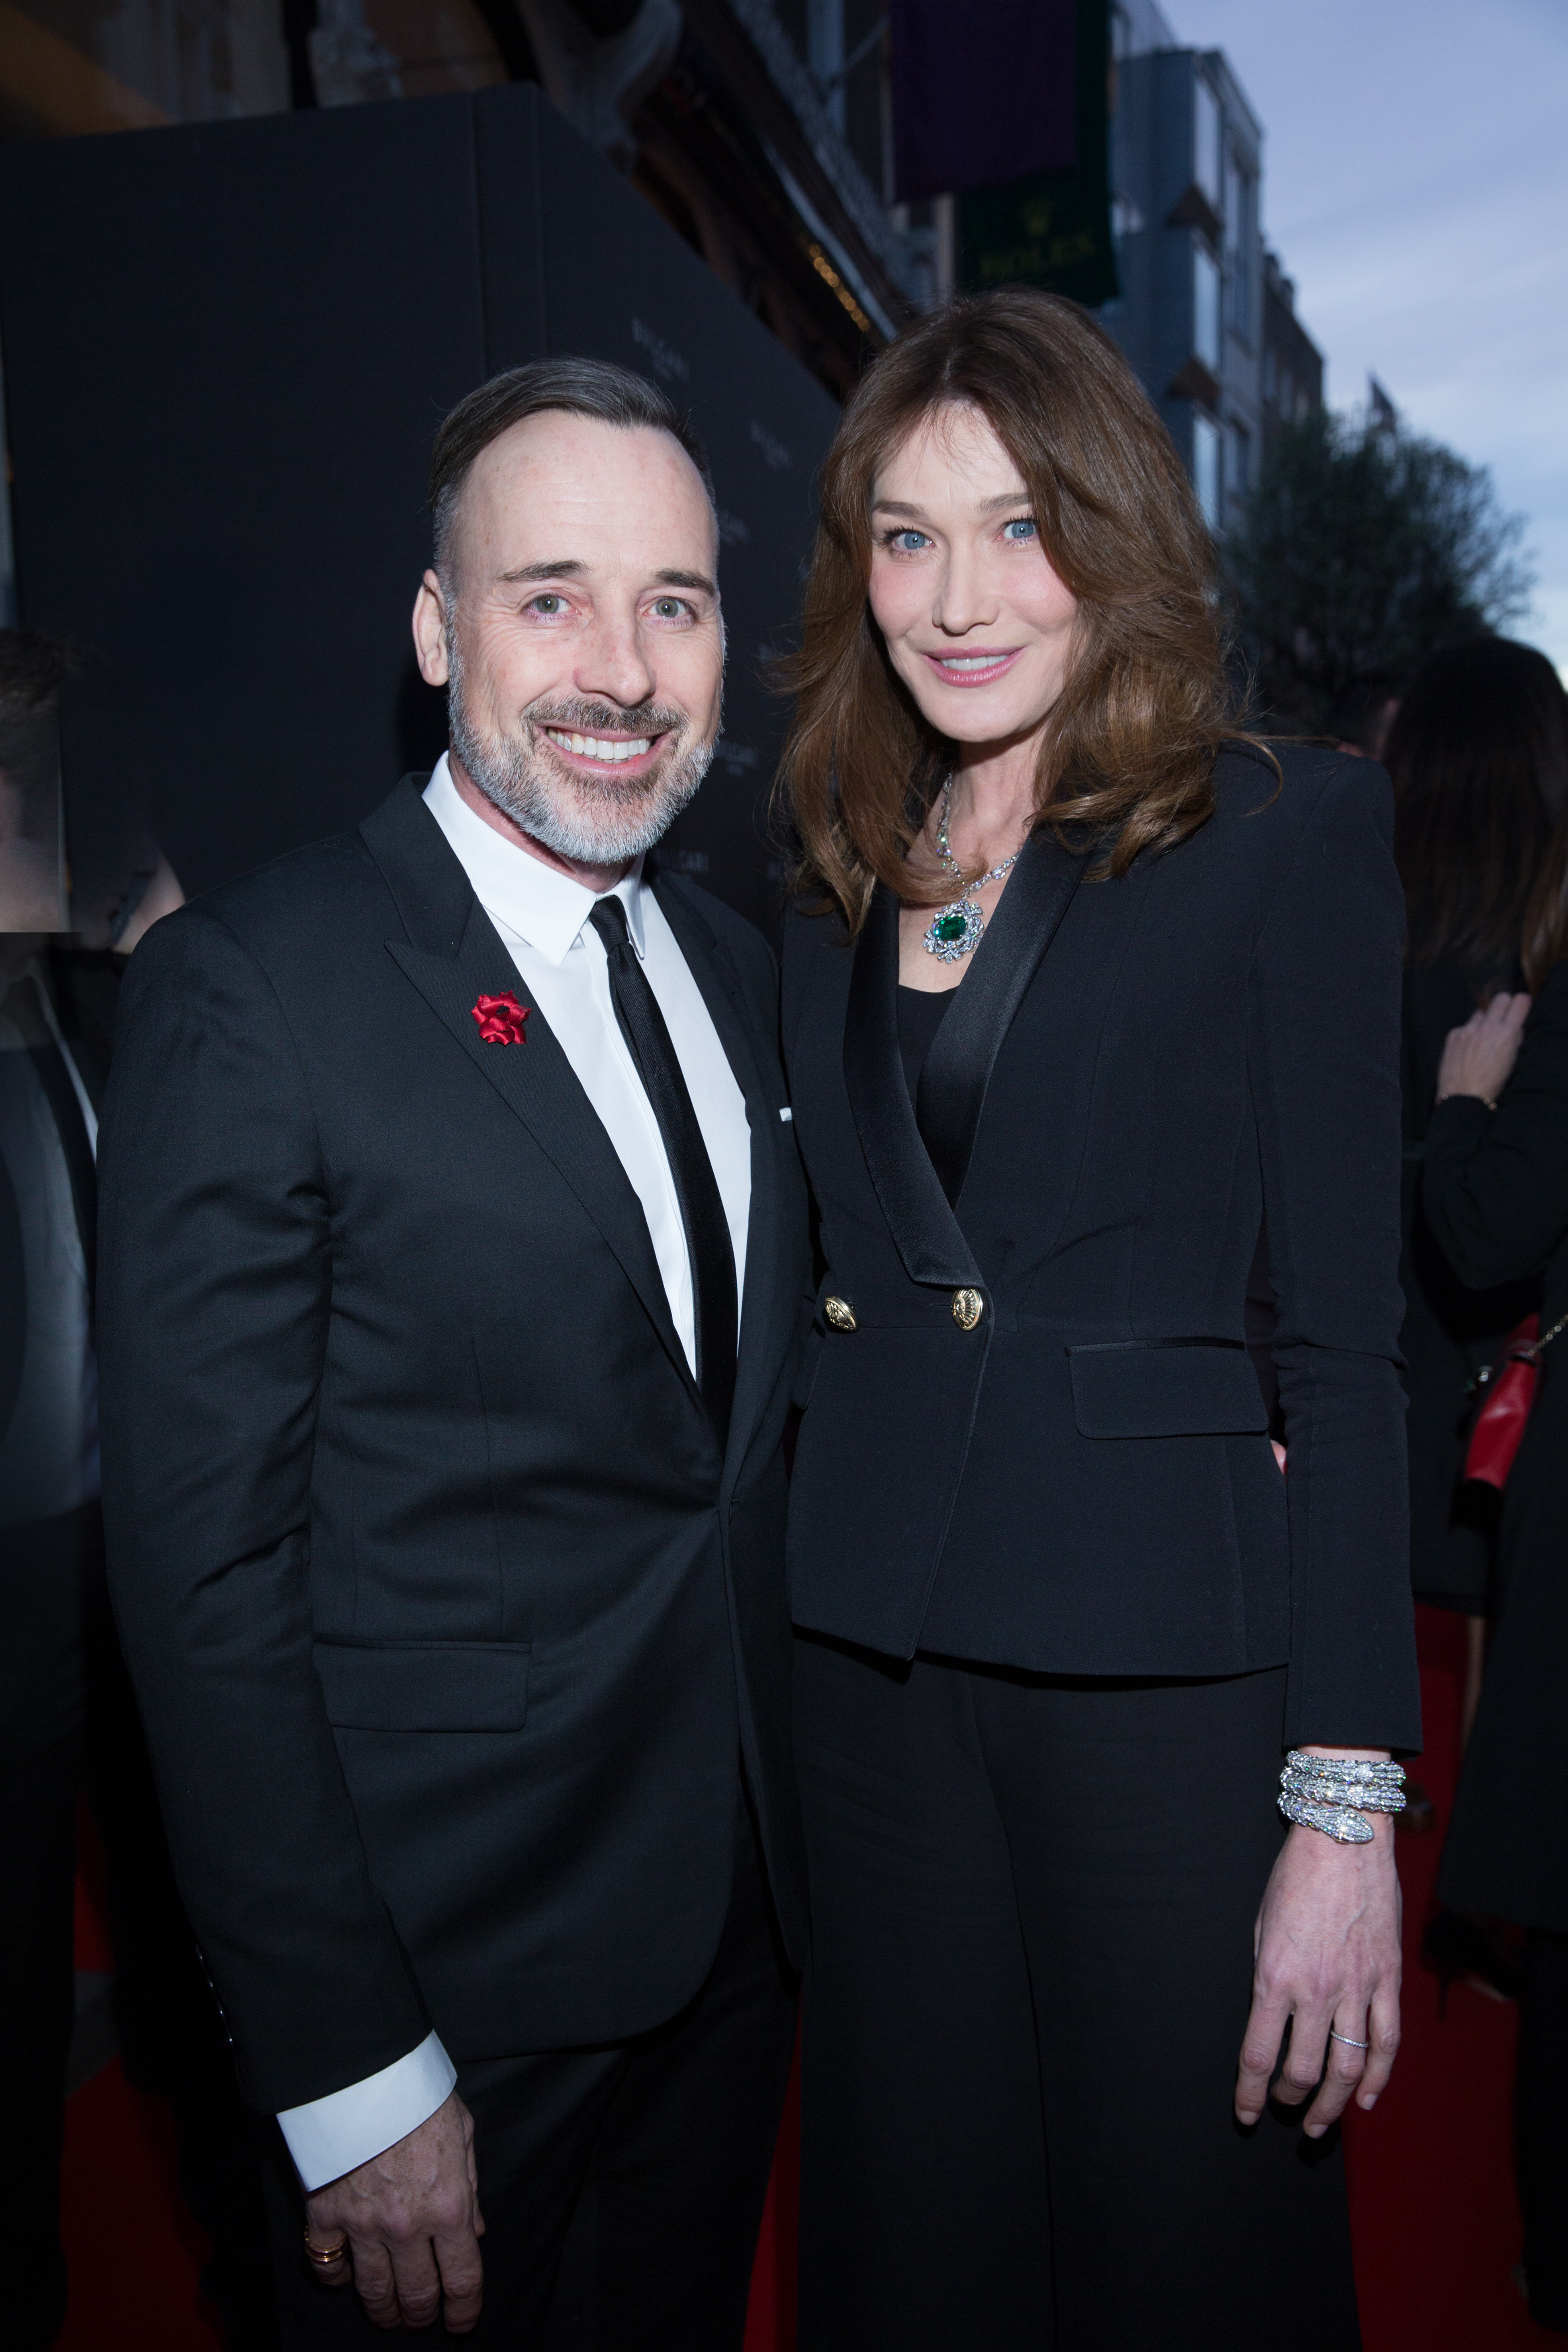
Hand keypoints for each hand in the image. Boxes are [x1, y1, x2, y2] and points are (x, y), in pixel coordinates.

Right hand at [304, 2091, 484, 2333]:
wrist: (366, 2073)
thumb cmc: (419, 2096)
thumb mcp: (463, 2134)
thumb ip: (470, 2188)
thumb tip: (473, 2232)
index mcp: (449, 2206)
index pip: (462, 2279)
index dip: (464, 2310)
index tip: (463, 2322)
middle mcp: (407, 2225)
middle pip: (416, 2294)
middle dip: (421, 2315)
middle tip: (421, 2318)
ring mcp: (363, 2224)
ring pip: (373, 2290)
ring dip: (383, 2309)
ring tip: (388, 2314)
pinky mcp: (326, 2213)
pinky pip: (327, 2263)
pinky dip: (335, 2276)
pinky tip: (344, 2277)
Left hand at [1235, 1782, 1401, 2136]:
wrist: (1342, 1839)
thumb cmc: (1295, 1877)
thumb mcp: (1262, 1927)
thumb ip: (1268, 1976)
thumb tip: (1271, 2017)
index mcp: (1275, 1977)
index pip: (1259, 2056)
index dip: (1250, 2094)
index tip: (1246, 2113)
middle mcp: (1316, 1991)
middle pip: (1303, 2071)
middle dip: (1290, 2101)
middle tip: (1284, 2110)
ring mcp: (1356, 1989)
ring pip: (1347, 2068)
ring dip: (1332, 2104)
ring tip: (1320, 2123)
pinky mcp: (1387, 1981)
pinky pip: (1386, 2043)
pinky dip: (1379, 2078)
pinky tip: (1368, 2099)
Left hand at [1436, 992, 1530, 1108]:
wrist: (1462, 1096)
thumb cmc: (1491, 1083)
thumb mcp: (1512, 1061)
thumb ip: (1514, 1039)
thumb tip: (1515, 1026)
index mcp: (1507, 1033)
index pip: (1520, 1002)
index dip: (1522, 1003)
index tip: (1520, 1006)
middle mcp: (1487, 1026)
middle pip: (1500, 998)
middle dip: (1504, 1004)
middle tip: (1503, 1015)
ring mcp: (1468, 1028)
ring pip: (1481, 1012)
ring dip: (1485, 1020)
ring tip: (1483, 1038)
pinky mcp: (1453, 1034)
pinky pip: (1465, 1026)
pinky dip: (1469, 1033)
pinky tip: (1468, 1049)